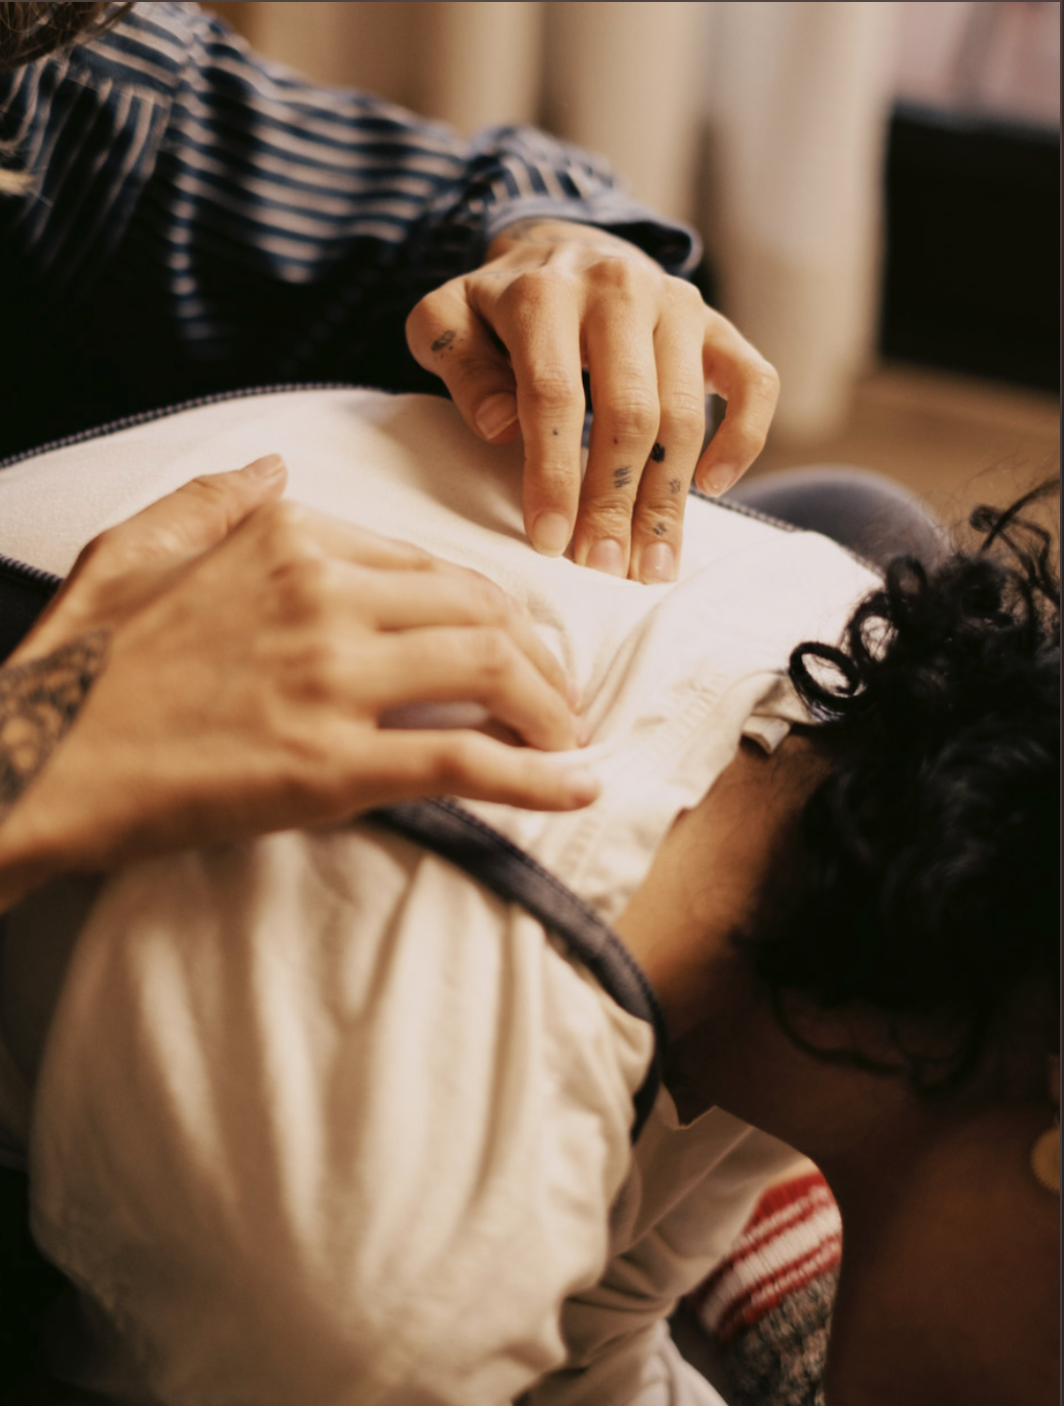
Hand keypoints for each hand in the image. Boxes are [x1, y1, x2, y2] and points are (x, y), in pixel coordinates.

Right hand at [0, 457, 597, 905]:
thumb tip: (280, 460)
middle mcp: (322, 592)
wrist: (34, 760)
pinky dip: (538, 777)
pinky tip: (578, 786)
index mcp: (288, 538)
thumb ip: (216, 496)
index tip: (516, 645)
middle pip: (482, 609)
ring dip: (550, 708)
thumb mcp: (136, 546)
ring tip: (567, 740)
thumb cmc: (85, 662)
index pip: (432, 566)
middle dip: (541, 656)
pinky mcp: (332, 763)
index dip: (492, 610)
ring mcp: (331, 676)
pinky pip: (465, 759)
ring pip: (492, 669)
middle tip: (560, 698)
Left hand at [406, 219, 778, 582]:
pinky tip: (712, 488)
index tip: (550, 540)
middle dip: (615, 501)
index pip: (554, 395)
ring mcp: (677, 304)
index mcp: (546, 292)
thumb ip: (457, 366)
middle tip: (603, 567)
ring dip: (669, 499)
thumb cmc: (499, 309)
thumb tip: (499, 424)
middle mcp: (620, 289)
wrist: (560, 248)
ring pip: (685, 413)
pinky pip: (755, 383)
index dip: (554, 475)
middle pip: (629, 413)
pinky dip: (743, 439)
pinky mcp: (717, 325)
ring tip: (651, 563)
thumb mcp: (448, 321)